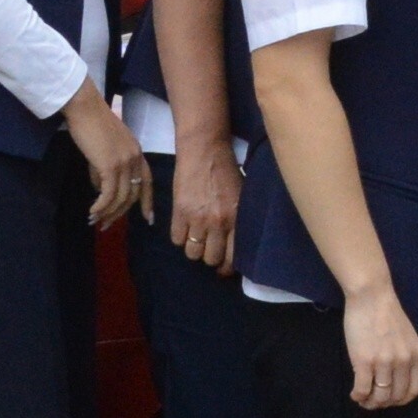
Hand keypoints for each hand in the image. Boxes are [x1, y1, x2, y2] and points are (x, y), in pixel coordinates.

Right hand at [63, 88, 149, 231]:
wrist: (85, 108)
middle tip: (106, 225)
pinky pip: (108, 194)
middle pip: (133, 195)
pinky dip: (100, 205)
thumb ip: (106, 169)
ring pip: (120, 197)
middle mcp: (135, 159)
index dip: (147, 202)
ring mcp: (124, 162)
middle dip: (119, 213)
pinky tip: (92, 211)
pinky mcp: (110, 165)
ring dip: (107, 212)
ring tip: (94, 221)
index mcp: (137, 153)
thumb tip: (100, 189)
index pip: (147, 182)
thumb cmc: (91, 125)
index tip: (148, 219)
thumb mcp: (105, 149)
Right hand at [166, 139, 239, 269]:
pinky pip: (176, 239)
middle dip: (209, 257)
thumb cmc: (226, 170)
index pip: (232, 257)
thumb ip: (237, 221)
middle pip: (210, 259)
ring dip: (193, 248)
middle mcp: (218, 222)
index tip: (223, 267)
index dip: (226, 267)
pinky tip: (184, 226)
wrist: (204, 149)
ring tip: (196, 236)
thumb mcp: (240, 197)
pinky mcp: (179, 211)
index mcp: (236, 219)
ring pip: (192, 253)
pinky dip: (179, 236)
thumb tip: (233, 245)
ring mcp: (197, 218)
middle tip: (208, 248)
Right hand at [339, 281, 417, 409]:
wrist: (371, 296)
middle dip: (384, 404)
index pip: (415, 389)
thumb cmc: (386, 313)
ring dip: (370, 403)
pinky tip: (355, 394)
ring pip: (379, 396)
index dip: (402, 400)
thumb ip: (406, 356)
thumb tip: (396, 379)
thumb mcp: (407, 336)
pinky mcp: (364, 360)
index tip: (392, 400)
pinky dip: (358, 396)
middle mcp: (403, 361)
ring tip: (363, 399)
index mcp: (416, 355)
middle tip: (373, 401)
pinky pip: (362, 389)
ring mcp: (384, 361)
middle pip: (396, 396)